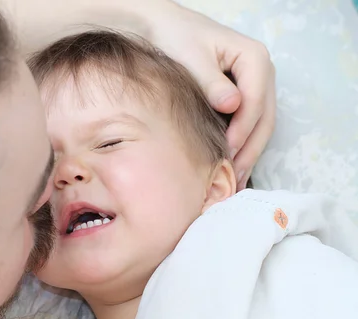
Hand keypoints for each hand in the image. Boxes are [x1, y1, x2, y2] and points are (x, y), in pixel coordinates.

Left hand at [150, 1, 275, 189]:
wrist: (165, 26)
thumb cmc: (176, 37)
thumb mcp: (191, 56)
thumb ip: (211, 81)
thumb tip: (232, 105)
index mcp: (254, 58)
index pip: (255, 101)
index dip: (242, 130)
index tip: (226, 152)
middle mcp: (261, 71)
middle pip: (265, 118)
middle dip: (250, 150)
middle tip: (233, 177)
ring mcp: (255, 84)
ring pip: (261, 125)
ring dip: (249, 153)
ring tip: (233, 179)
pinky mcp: (243, 95)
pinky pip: (249, 123)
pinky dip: (242, 145)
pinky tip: (231, 164)